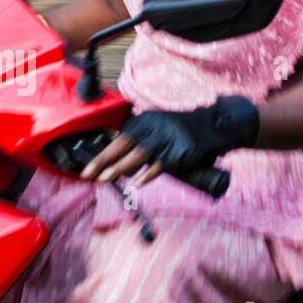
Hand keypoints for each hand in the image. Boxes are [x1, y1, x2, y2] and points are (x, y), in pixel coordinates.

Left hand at [79, 96, 258, 184]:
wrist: (215, 126)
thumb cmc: (183, 132)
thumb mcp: (159, 129)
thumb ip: (139, 142)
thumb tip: (115, 163)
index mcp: (147, 120)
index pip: (119, 138)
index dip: (102, 153)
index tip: (87, 167)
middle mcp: (156, 126)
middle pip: (125, 144)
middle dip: (104, 160)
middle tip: (88, 174)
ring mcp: (169, 137)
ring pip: (140, 154)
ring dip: (120, 168)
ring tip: (106, 179)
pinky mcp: (183, 150)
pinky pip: (162, 164)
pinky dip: (148, 174)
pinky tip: (138, 182)